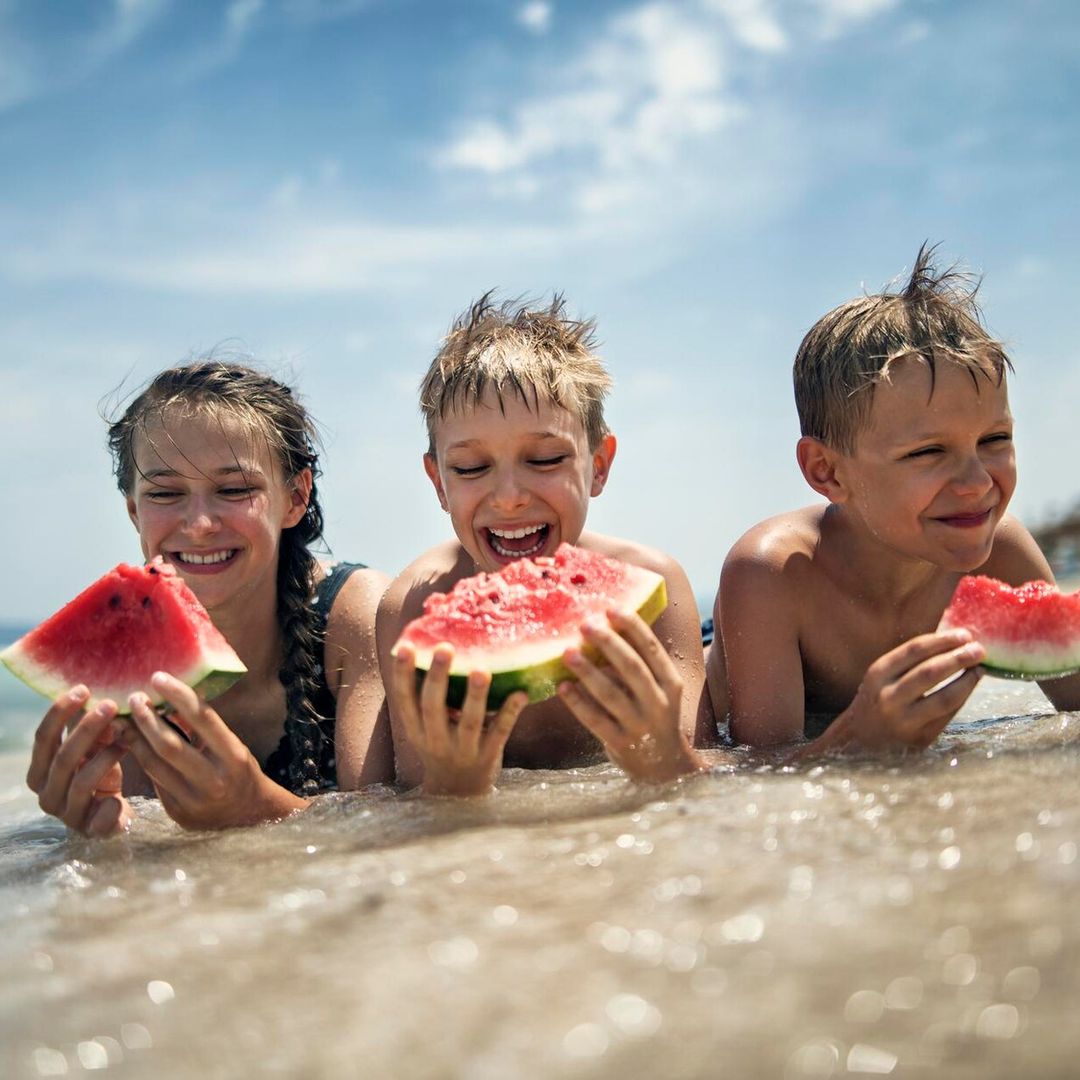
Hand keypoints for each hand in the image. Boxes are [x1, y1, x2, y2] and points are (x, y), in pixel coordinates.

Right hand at [26, 685, 132, 836]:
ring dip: (106, 758)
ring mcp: (66, 814)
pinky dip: (109, 806)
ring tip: (128, 739)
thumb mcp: (95, 748)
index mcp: (40, 771)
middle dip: (87, 729)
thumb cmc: (100, 773)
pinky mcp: (89, 831)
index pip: (44, 739)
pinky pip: (98, 818)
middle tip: (111, 705)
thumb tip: (98, 694)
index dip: (60, 713)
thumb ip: (92, 728)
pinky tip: (119, 798)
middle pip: (63, 758)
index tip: (83, 689)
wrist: (113, 815)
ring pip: (82, 783)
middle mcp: (46, 793)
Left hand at [125, 672, 306, 829]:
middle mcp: (214, 780)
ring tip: (124, 720)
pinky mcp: (177, 813)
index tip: (158, 677)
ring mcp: (194, 800)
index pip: (202, 719)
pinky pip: (154, 781)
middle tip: (133, 698)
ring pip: (154, 765)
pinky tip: (132, 744)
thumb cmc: (239, 771)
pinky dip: (142, 759)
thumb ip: (203, 729)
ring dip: (135, 739)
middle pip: (169, 745)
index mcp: (233, 756)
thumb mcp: (232, 746)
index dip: (178, 695)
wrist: (248, 815)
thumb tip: (170, 700)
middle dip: (146, 719)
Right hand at [390, 642, 527, 795]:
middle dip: (438, 677)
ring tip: (481, 670)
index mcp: (416, 729)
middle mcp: (435, 740)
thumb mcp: (426, 727)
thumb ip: (428, 697)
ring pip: (469, 721)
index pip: (404, 699)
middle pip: (433, 707)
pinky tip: (520, 693)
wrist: (458, 792)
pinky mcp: (487, 757)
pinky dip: (509, 713)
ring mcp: (462, 751)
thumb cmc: (443, 744)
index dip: (402, 674)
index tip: (405, 647)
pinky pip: (499, 733)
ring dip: (475, 695)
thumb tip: (433, 645)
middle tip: (445, 648)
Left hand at [559, 610, 702, 782]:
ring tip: (567, 653)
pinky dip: (578, 703)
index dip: (632, 627)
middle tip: (585, 624)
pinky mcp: (621, 743)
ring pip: (611, 694)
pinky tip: (562, 687)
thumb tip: (606, 627)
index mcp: (671, 683)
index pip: (652, 649)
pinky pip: (596, 720)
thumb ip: (640, 665)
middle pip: (632, 668)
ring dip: (587, 671)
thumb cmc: (655, 716)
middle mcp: (659, 703)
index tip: (611, 608)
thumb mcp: (660, 690)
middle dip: (608, 643)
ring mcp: (640, 725)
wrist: (665, 766)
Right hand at [822, 629, 984, 753]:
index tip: (964, 634)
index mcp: (878, 674)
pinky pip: (948, 715)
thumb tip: (955, 642)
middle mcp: (889, 697)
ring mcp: (904, 720)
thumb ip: (911, 661)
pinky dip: (962, 698)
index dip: (943, 640)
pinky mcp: (920, 738)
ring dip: (967, 681)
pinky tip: (969, 687)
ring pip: (945, 697)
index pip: (915, 650)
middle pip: (931, 672)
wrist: (858, 739)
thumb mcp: (883, 676)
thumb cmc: (877, 699)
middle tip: (979, 649)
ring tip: (980, 669)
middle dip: (959, 658)